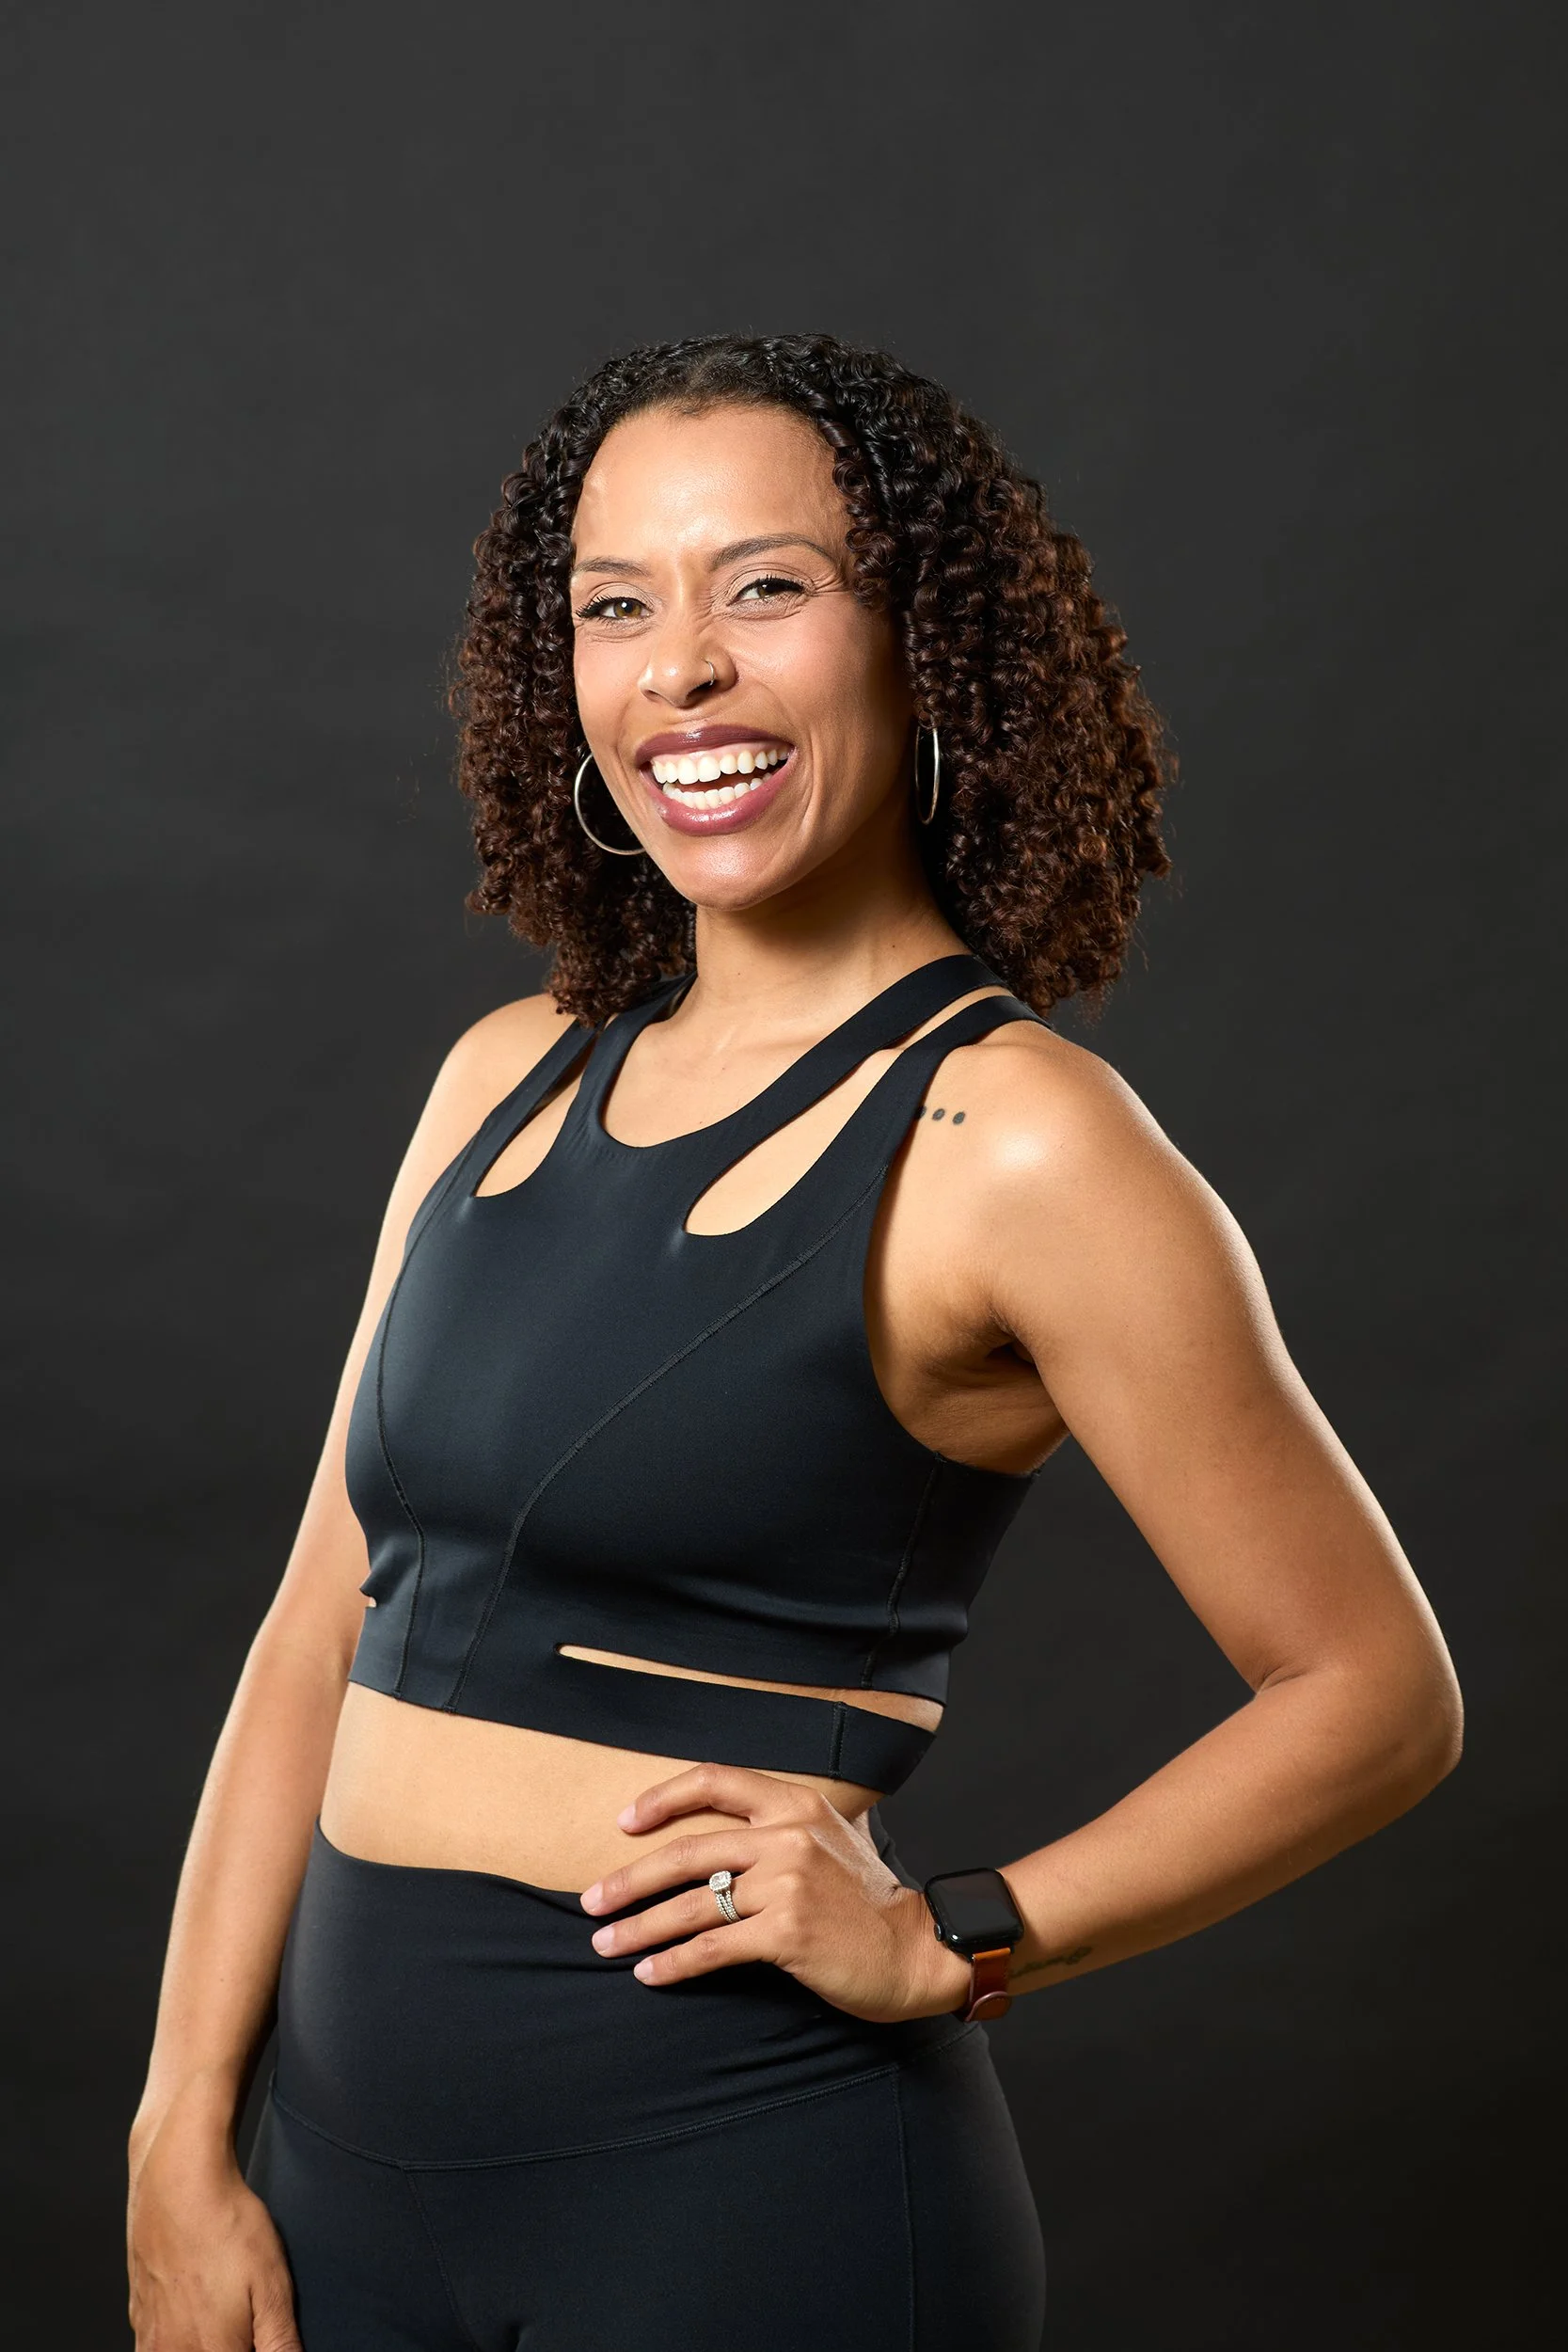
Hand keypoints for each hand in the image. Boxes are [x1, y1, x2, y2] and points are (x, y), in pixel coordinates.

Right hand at [127, 2112, 300, 2351]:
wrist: (176, 2180)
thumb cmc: (227, 2227)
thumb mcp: (272, 2286)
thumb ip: (281, 2343)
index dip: (257, 2348)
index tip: (262, 2334)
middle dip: (233, 2342)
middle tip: (247, 2315)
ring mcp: (150, 2338)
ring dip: (205, 2342)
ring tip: (224, 2308)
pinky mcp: (138, 2316)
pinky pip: (158, 2347)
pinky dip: (180, 2339)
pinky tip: (197, 2309)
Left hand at [579, 1763, 973, 2022]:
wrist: (916, 1949)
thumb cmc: (867, 1901)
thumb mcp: (829, 1840)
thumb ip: (781, 1827)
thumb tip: (719, 1837)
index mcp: (795, 1804)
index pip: (715, 1781)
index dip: (663, 1798)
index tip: (625, 1823)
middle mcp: (788, 1835)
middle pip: (687, 1851)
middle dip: (629, 1879)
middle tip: (591, 1901)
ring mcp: (787, 1883)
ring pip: (692, 1904)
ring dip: (639, 1926)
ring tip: (605, 1942)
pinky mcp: (787, 1932)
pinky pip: (713, 1947)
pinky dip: (673, 1962)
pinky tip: (648, 1972)